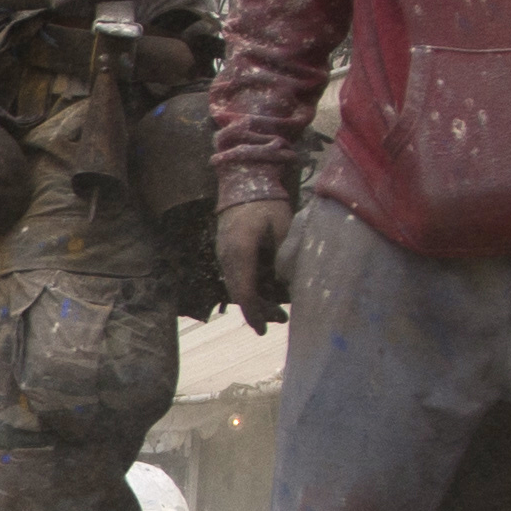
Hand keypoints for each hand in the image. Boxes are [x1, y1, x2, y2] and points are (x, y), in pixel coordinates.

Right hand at [217, 194, 295, 330]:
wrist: (243, 181)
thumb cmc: (265, 202)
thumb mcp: (282, 225)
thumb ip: (284, 253)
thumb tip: (286, 280)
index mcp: (240, 251)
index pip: (244, 291)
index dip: (254, 313)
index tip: (263, 329)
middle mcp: (227, 256)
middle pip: (239, 293)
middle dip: (258, 310)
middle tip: (281, 318)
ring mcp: (224, 254)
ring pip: (237, 286)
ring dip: (255, 300)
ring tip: (277, 310)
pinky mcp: (226, 251)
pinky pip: (236, 277)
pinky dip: (249, 288)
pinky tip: (265, 291)